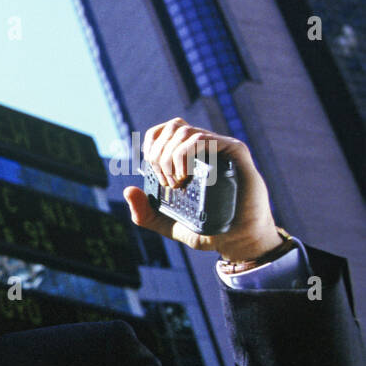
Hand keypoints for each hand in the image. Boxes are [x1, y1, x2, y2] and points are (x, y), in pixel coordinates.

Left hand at [123, 119, 283, 262]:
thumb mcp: (167, 224)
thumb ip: (144, 213)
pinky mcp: (234, 152)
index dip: (151, 143)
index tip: (151, 167)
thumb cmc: (207, 230)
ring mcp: (219, 148)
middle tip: (165, 181)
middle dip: (158, 153)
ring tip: (175, 181)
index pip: (164, 131)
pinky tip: (184, 175)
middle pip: (172, 127)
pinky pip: (204, 139)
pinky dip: (185, 153)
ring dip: (170, 155)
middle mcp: (204, 148)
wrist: (238, 238)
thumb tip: (128, 190)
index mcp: (189, 157)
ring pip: (185, 131)